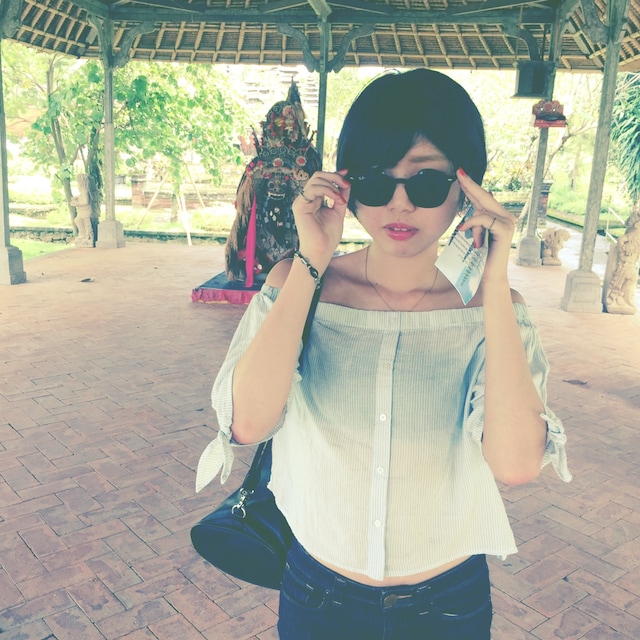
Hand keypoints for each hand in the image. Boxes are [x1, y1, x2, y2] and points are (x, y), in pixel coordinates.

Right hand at [293, 169, 350, 273]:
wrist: (321, 251)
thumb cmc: (327, 237)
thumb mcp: (338, 212)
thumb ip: (341, 197)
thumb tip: (346, 184)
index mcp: (314, 200)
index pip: (322, 180)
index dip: (334, 175)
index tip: (346, 174)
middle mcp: (306, 199)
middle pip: (317, 176)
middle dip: (334, 176)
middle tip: (346, 184)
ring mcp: (302, 202)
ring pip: (315, 180)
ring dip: (333, 185)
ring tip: (341, 198)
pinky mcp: (300, 206)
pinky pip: (313, 189)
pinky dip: (328, 190)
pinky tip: (336, 199)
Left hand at [455, 168, 514, 283]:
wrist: (488, 276)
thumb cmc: (480, 257)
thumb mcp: (476, 233)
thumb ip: (477, 218)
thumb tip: (481, 198)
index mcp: (500, 216)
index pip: (483, 198)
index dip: (472, 186)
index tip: (461, 174)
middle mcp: (507, 217)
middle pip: (484, 197)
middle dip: (470, 185)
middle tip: (458, 173)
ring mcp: (508, 222)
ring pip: (482, 210)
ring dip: (471, 223)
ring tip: (473, 240)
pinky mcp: (505, 230)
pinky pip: (483, 219)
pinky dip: (472, 224)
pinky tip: (463, 231)